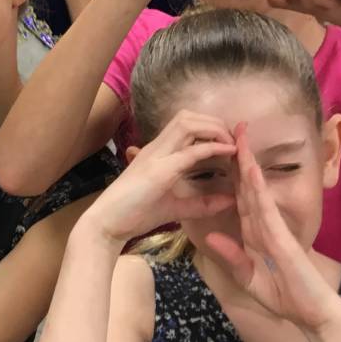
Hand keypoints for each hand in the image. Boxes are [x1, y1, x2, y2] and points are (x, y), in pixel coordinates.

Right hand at [85, 109, 236, 244]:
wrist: (107, 224)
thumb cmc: (134, 214)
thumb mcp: (174, 208)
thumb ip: (200, 204)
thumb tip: (228, 200)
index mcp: (157, 153)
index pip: (185, 126)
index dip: (210, 127)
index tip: (230, 141)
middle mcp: (156, 148)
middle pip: (187, 117)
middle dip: (214, 122)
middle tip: (233, 140)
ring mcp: (156, 156)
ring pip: (187, 124)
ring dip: (213, 129)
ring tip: (231, 144)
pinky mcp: (158, 171)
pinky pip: (190, 152)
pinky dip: (212, 148)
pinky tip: (228, 153)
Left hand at [201, 127, 340, 333]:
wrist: (316, 316)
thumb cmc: (287, 300)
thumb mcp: (250, 280)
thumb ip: (232, 259)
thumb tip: (210, 239)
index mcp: (256, 235)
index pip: (239, 198)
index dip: (230, 176)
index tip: (219, 153)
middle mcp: (265, 226)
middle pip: (248, 186)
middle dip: (240, 157)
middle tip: (232, 127)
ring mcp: (275, 229)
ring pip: (258, 189)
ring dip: (248, 162)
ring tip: (240, 135)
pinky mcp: (283, 238)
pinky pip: (267, 208)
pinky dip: (259, 188)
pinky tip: (251, 169)